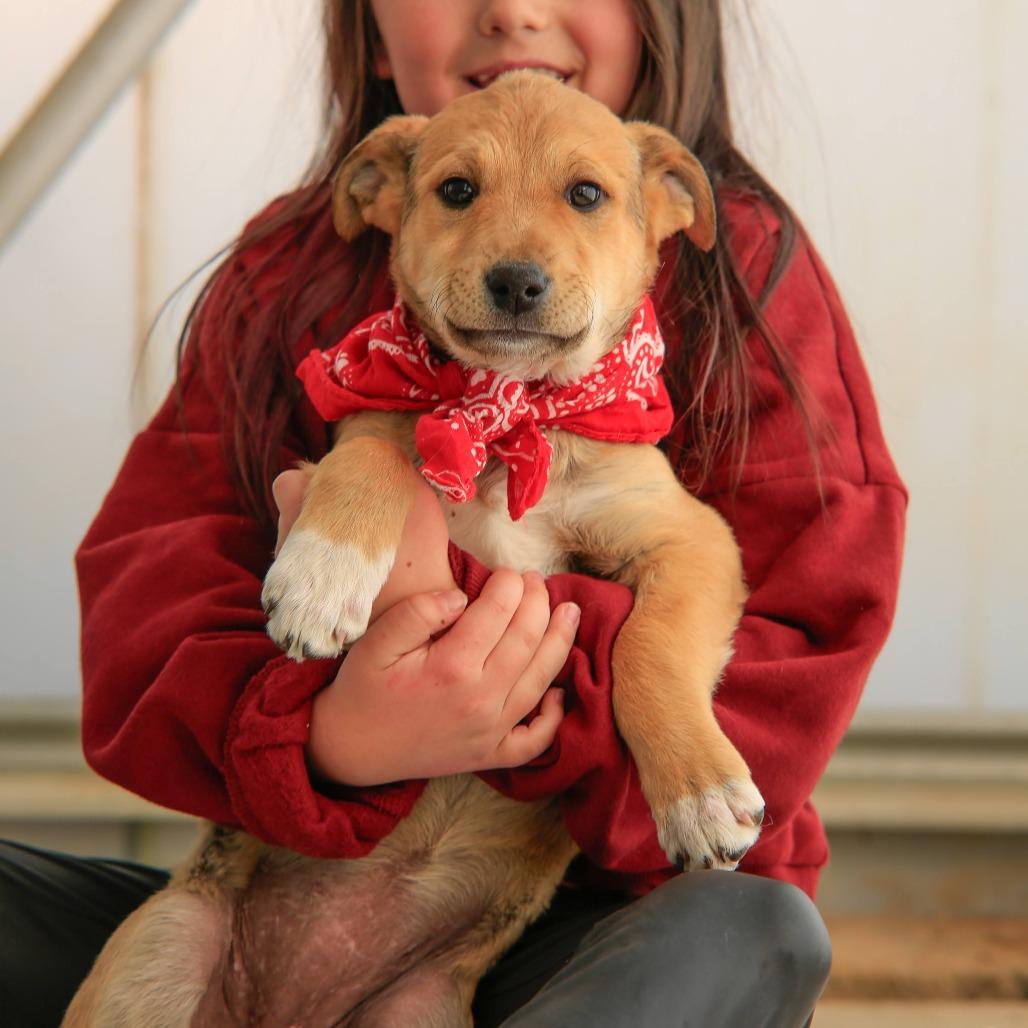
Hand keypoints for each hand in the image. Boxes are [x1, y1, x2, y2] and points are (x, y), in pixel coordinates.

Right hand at [271, 469, 579, 785]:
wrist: (350, 750)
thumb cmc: (362, 689)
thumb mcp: (376, 641)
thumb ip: (419, 612)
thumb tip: (461, 599)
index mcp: (451, 667)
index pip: (498, 611)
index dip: (509, 584)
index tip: (506, 570)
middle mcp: (480, 700)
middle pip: (527, 639)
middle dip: (538, 601)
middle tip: (536, 580)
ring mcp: (489, 732)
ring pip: (541, 679)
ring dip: (560, 641)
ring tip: (569, 612)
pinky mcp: (489, 755)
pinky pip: (533, 741)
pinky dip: (552, 718)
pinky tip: (557, 693)